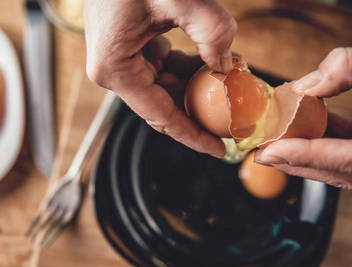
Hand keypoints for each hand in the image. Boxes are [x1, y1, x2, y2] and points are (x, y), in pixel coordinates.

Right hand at [83, 0, 236, 157]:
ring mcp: (122, 59)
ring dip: (198, 87)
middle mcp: (115, 70)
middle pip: (164, 105)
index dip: (193, 136)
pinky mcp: (132, 47)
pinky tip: (213, 63)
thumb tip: (227, 65)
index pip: (161, 116)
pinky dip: (190, 69)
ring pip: (166, 88)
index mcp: (116, 69)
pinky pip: (164, 69)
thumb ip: (211, 31)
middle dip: (202, 110)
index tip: (220, 150)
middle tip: (236, 115)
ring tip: (231, 82)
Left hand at [255, 45, 351, 190]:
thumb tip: (307, 84)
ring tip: (277, 139)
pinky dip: (328, 141)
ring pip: (345, 167)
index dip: (307, 157)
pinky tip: (309, 123)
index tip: (270, 152)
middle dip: (297, 162)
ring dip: (308, 153)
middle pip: (341, 172)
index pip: (350, 161)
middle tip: (261, 151)